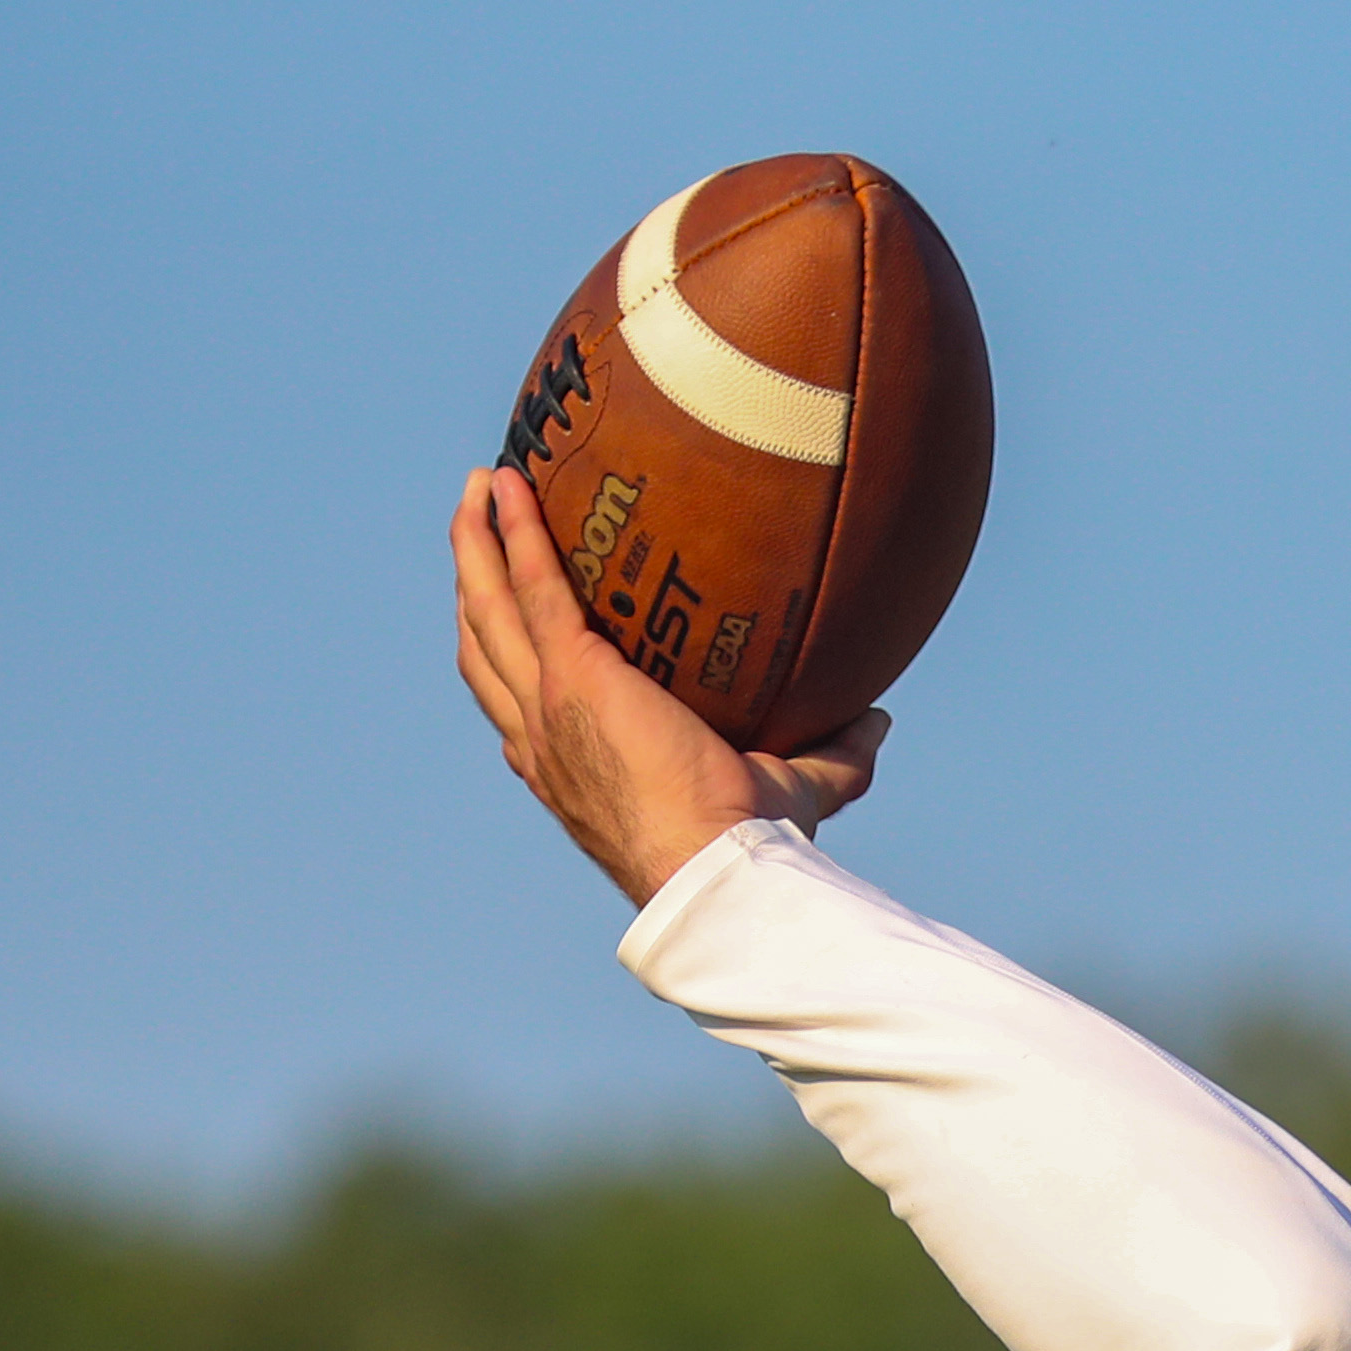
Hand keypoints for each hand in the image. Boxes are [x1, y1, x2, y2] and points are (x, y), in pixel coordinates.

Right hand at [447, 467, 881, 901]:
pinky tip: (509, 483)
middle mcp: (542, 737)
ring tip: (476, 489)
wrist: (717, 866)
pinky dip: (516, 532)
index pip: (520, 705)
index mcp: (568, 767)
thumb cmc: (747, 848)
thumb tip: (877, 720)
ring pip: (487, 611)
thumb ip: (832, 758)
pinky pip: (532, 586)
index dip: (508, 656)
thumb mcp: (790, 793)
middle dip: (474, 583)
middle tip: (475, 528)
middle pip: (486, 648)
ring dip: (473, 546)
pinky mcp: (573, 673)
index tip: (511, 613)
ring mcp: (549, 705)